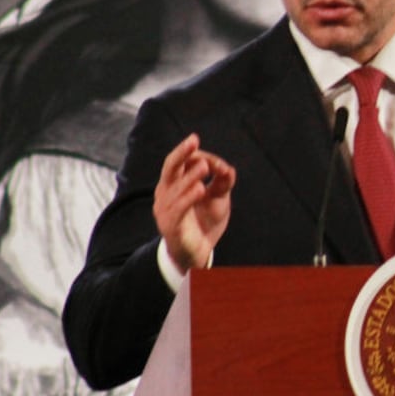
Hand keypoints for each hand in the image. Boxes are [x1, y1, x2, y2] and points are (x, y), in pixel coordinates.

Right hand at [153, 134, 235, 272]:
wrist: (197, 254)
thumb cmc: (204, 222)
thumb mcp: (217, 199)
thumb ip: (222, 184)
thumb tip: (228, 168)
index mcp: (174, 184)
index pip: (183, 163)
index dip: (199, 157)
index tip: (218, 163)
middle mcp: (165, 193)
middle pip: (170, 168)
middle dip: (181, 153)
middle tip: (193, 141)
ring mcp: (166, 209)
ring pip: (175, 188)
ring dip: (190, 176)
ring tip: (205, 166)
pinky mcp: (171, 225)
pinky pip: (178, 209)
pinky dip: (188, 198)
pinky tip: (200, 189)